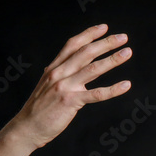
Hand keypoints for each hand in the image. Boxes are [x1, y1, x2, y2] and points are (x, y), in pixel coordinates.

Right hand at [10, 25, 132, 148]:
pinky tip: (126, 85)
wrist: (27, 127)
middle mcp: (59, 73)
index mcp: (54, 68)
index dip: (89, 34)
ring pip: (93, 68)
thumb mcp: (49, 86)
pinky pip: (96, 94)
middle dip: (106, 43)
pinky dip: (113, 89)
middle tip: (123, 37)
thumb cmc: (40, 109)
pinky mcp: (71, 101)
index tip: (105, 28)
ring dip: (113, 59)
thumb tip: (80, 69)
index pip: (73, 45)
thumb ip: (63, 75)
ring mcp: (65, 86)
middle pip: (86, 52)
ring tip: (127, 53)